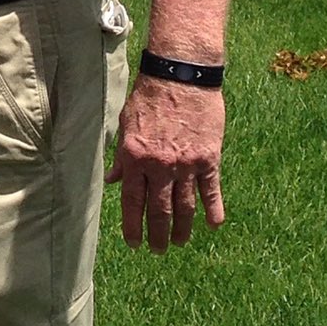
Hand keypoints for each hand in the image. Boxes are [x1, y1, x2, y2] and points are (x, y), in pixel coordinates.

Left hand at [107, 75, 224, 252]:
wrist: (180, 75)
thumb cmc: (149, 96)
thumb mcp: (127, 124)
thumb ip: (122, 156)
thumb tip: (113, 180)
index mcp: (135, 157)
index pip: (132, 202)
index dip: (132, 226)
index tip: (134, 243)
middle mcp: (159, 165)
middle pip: (159, 210)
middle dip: (157, 234)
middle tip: (158, 250)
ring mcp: (186, 164)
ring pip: (184, 206)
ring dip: (182, 228)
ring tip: (180, 242)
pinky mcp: (208, 158)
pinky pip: (211, 191)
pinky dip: (213, 210)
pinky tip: (212, 225)